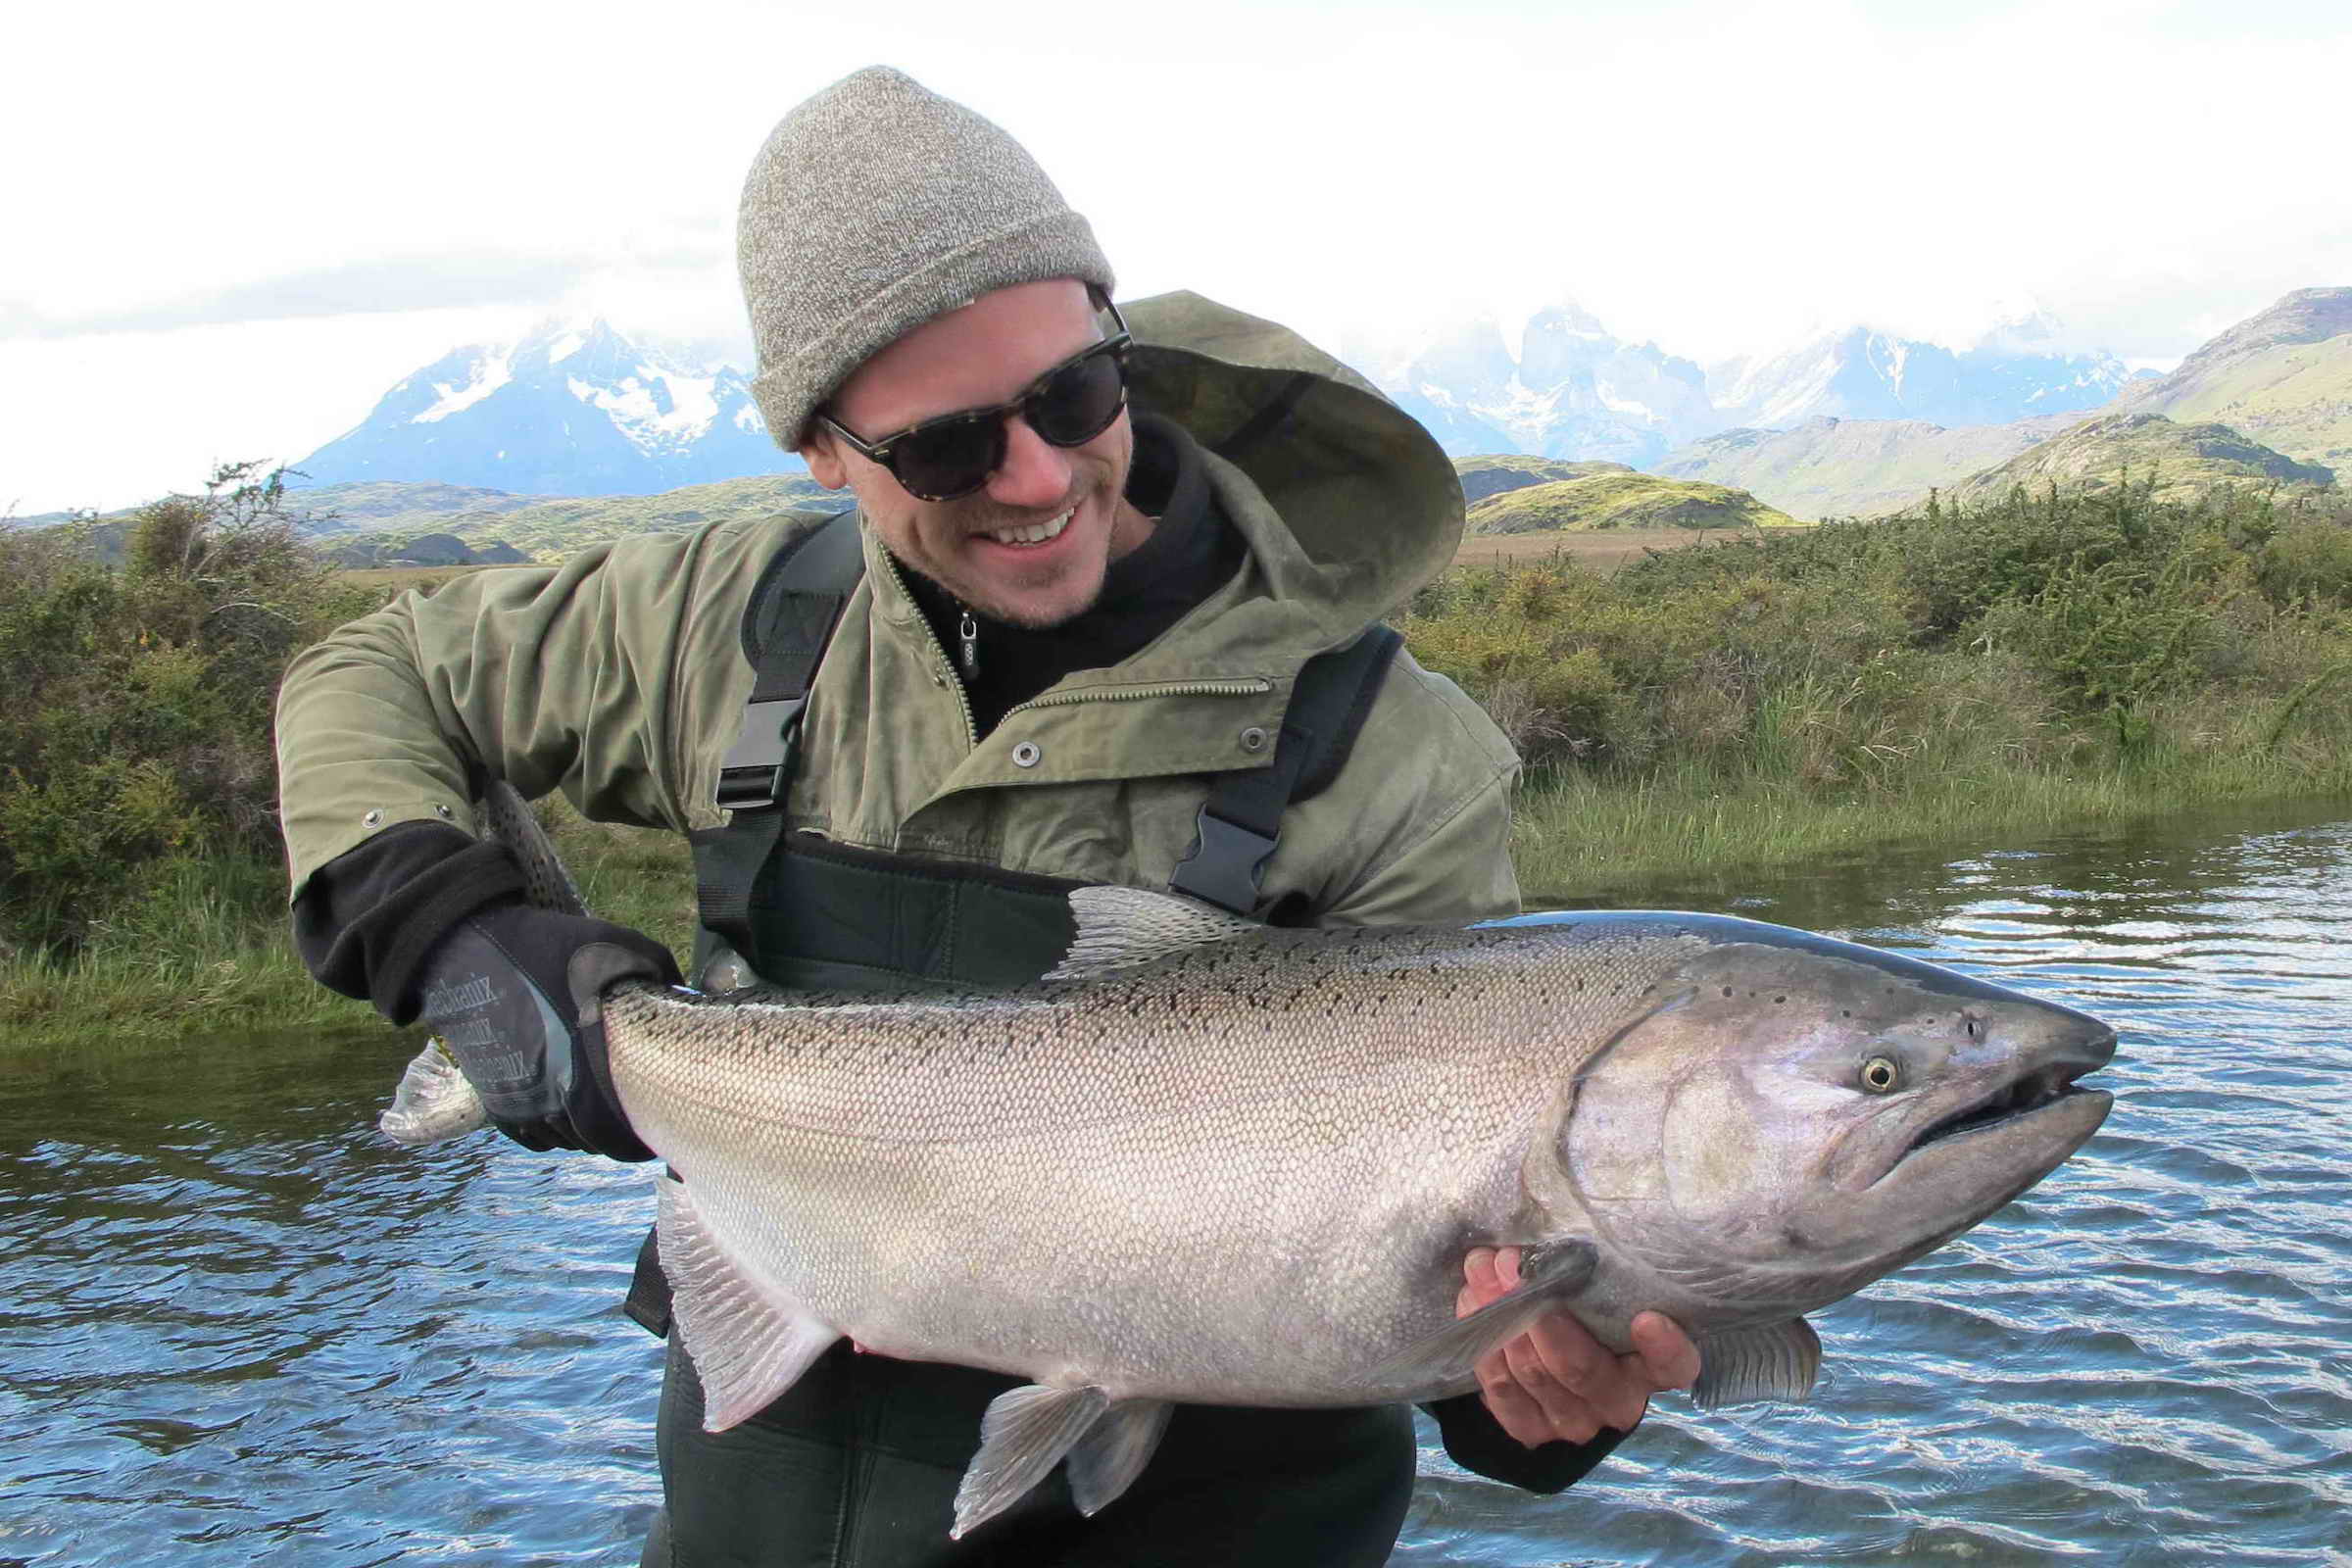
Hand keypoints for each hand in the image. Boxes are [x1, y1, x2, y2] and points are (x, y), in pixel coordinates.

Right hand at [414, 900, 680, 1160]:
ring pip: (563, 1141)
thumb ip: (662, 976)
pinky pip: (532, 1137)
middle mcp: (555, 1095)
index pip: (625, 1135)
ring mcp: (521, 1101)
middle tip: (638, 1123)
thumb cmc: (553, 948)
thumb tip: (690, 997)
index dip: (646, 1140)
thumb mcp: (624, 948)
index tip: (663, 1129)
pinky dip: (552, 1132)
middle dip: (619, 1138)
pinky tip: (567, 1110)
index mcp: (592, 1065)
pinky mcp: (495, 1099)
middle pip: (595, 1143)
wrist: (471, 951)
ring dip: (585, 1134)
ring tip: (604, 1112)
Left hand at [1458, 1245, 1700, 1447]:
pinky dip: (1483, 1341)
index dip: (1664, 1348)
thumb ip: (1588, 1278)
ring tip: (1484, 1269)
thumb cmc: (1581, 1312)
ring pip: (1533, 1372)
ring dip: (1502, 1315)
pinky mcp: (1530, 1430)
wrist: (1546, 1363)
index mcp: (1649, 1369)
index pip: (1673, 1367)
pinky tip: (1473, 1301)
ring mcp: (1573, 1422)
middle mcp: (1617, 1404)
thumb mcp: (1596, 1296)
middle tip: (1512, 1264)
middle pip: (1578, 1367)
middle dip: (1537, 1309)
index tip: (1647, 1319)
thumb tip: (1548, 1240)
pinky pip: (1501, 1388)